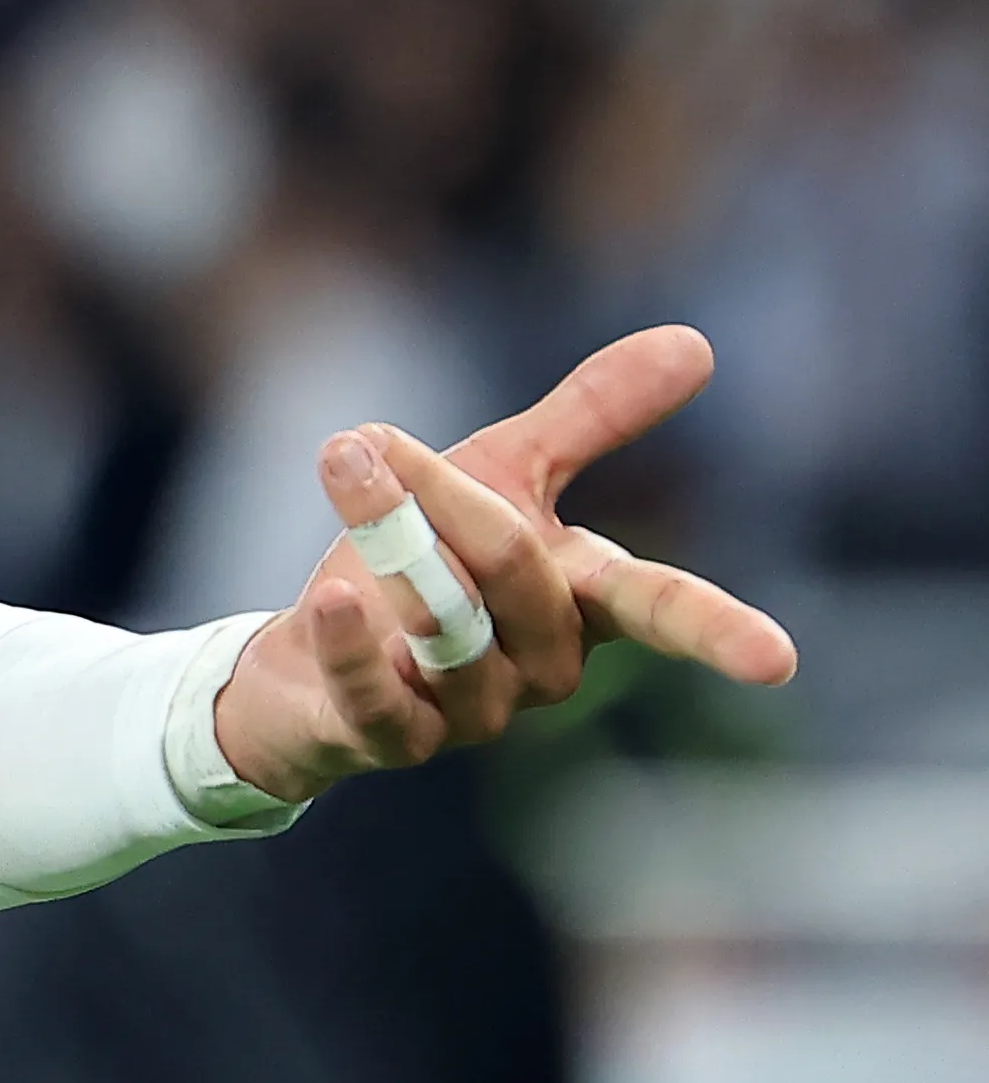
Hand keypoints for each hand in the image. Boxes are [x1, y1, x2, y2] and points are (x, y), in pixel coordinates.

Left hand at [210, 321, 797, 806]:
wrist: (306, 664)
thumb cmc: (427, 562)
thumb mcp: (508, 471)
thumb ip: (594, 417)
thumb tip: (698, 344)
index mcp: (581, 603)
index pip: (661, 609)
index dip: (717, 632)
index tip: (776, 661)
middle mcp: (540, 668)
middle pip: (519, 572)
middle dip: (449, 493)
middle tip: (377, 438)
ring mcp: (467, 712)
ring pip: (449, 627)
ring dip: (390, 538)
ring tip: (344, 463)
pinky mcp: (384, 738)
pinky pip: (377, 700)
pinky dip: (354, 647)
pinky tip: (334, 597)